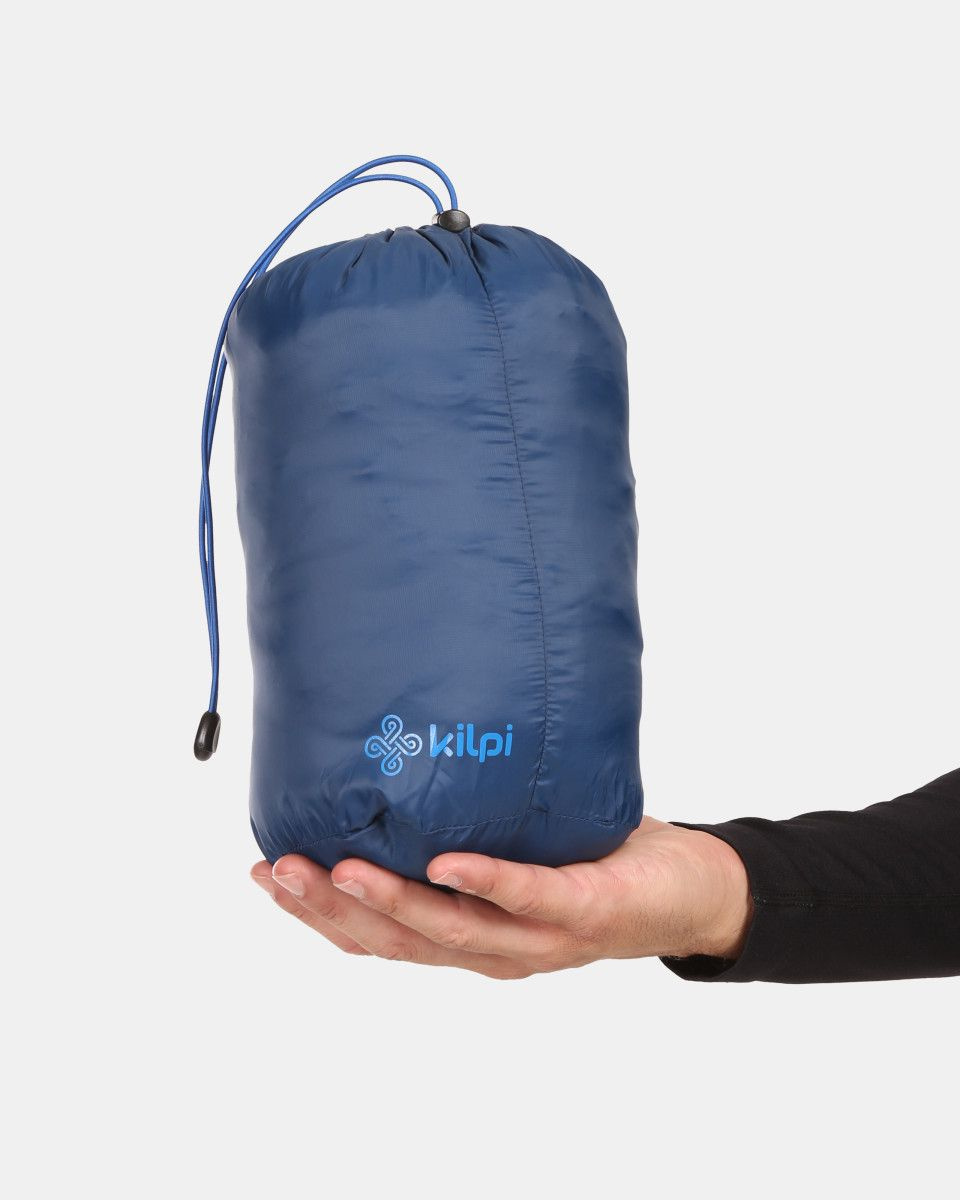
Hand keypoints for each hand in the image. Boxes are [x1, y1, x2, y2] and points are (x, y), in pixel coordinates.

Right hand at [250, 816, 752, 978]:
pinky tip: (445, 863)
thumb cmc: (599, 858)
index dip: (317, 916)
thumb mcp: (518, 838)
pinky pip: (527, 897)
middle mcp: (493, 951)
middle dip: (330, 910)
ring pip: (449, 930)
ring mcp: (537, 939)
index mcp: (469, 937)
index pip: (379, 937)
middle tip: (275, 870)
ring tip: (334, 871)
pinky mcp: (582, 912)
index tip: (262, 873)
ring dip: (389, 902)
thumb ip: (467, 818)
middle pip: (398, 942)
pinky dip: (484, 881)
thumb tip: (407, 751)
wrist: (694, 891)